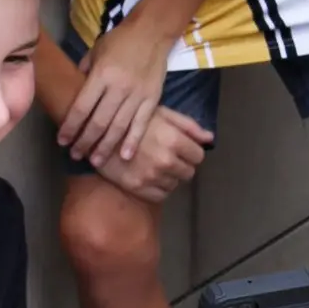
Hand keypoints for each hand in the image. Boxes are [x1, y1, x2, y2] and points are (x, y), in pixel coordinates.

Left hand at [58, 18, 175, 166]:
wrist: (152, 32)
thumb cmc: (120, 40)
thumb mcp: (96, 51)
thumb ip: (84, 72)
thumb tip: (74, 91)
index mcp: (101, 75)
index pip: (81, 108)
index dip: (70, 127)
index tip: (62, 141)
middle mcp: (118, 88)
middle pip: (98, 122)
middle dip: (85, 142)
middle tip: (76, 155)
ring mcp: (137, 95)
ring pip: (118, 127)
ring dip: (105, 147)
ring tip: (95, 161)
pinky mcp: (153, 99)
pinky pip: (141, 124)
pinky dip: (132, 141)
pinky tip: (124, 156)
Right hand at [92, 106, 211, 202]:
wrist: (98, 131)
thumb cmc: (132, 118)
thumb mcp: (161, 112)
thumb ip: (188, 125)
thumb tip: (210, 138)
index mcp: (173, 139)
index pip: (198, 156)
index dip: (191, 152)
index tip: (182, 149)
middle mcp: (165, 160)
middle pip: (189, 172)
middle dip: (182, 164)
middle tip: (168, 156)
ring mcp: (151, 176)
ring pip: (175, 184)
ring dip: (170, 176)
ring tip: (156, 164)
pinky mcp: (138, 188)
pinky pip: (161, 195)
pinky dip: (159, 187)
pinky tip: (150, 175)